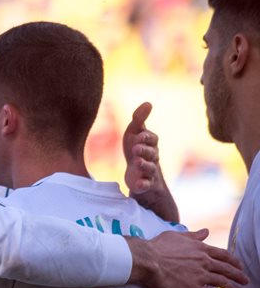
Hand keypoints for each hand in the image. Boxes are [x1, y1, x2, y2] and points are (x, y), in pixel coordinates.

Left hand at [122, 102, 178, 221]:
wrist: (137, 175)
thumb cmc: (136, 150)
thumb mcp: (134, 134)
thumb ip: (139, 119)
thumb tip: (148, 102)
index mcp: (150, 145)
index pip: (152, 139)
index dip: (146, 137)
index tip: (138, 136)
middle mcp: (152, 157)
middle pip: (151, 153)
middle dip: (144, 150)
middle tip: (135, 149)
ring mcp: (149, 171)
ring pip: (149, 168)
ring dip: (144, 165)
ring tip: (137, 162)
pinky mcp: (144, 184)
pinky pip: (146, 185)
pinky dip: (143, 184)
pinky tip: (138, 184)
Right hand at [128, 229, 245, 287]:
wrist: (149, 260)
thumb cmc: (159, 247)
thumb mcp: (177, 236)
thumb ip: (193, 235)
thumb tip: (205, 231)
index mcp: (201, 249)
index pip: (223, 255)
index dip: (234, 261)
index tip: (239, 266)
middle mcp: (205, 262)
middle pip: (227, 269)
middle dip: (238, 275)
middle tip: (245, 280)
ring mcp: (201, 276)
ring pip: (223, 282)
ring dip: (233, 287)